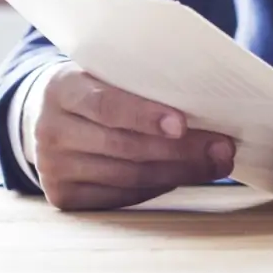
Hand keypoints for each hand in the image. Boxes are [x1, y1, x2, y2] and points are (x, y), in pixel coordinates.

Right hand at [30, 65, 235, 210]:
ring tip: (216, 163)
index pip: (106, 105)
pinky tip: (183, 175)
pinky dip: (159, 187)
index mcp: (62, 88)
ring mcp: (52, 166)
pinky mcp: (63, 195)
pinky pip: (122, 196)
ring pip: (129, 176)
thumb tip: (211, 107)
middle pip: (125, 146)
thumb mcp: (114, 76)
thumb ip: (148, 85)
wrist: (59, 117)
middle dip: (182, 150)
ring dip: (180, 172)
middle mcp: (49, 129)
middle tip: (223, 148)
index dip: (145, 116)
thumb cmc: (103, 91)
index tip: (182, 124)